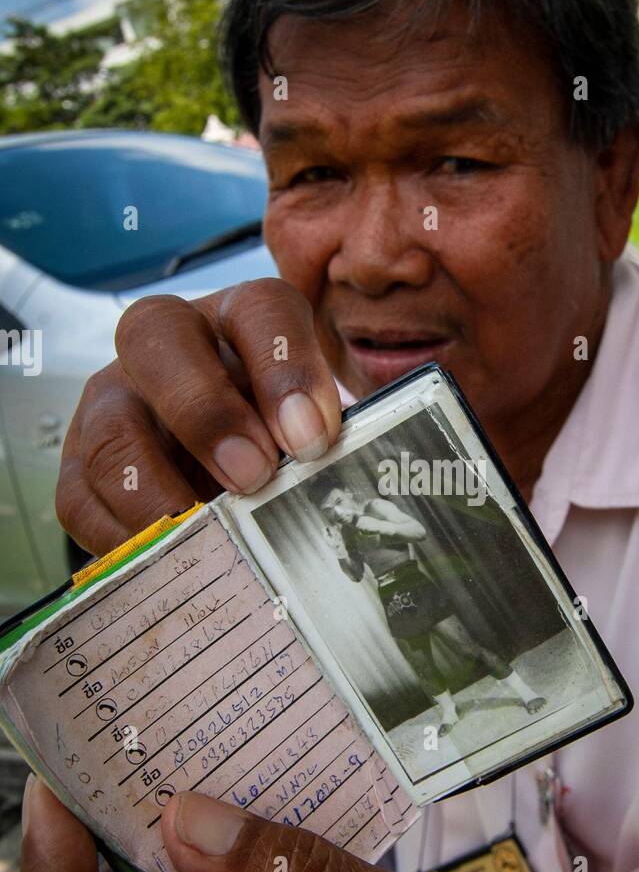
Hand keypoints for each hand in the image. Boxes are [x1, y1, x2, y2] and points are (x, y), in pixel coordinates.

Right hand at [56, 279, 342, 556]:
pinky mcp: (81, 464)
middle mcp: (166, 346)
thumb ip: (317, 443)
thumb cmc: (276, 440)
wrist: (221, 474)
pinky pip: (81, 499)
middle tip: (252, 476)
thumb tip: (325, 488)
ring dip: (158, 490)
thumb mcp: (308, 429)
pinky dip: (125, 537)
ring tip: (206, 537)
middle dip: (205, 411)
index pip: (260, 310)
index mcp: (238, 321)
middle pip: (158, 336)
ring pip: (112, 428)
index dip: (286, 368)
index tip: (313, 438)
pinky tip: (169, 561)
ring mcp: (113, 401)